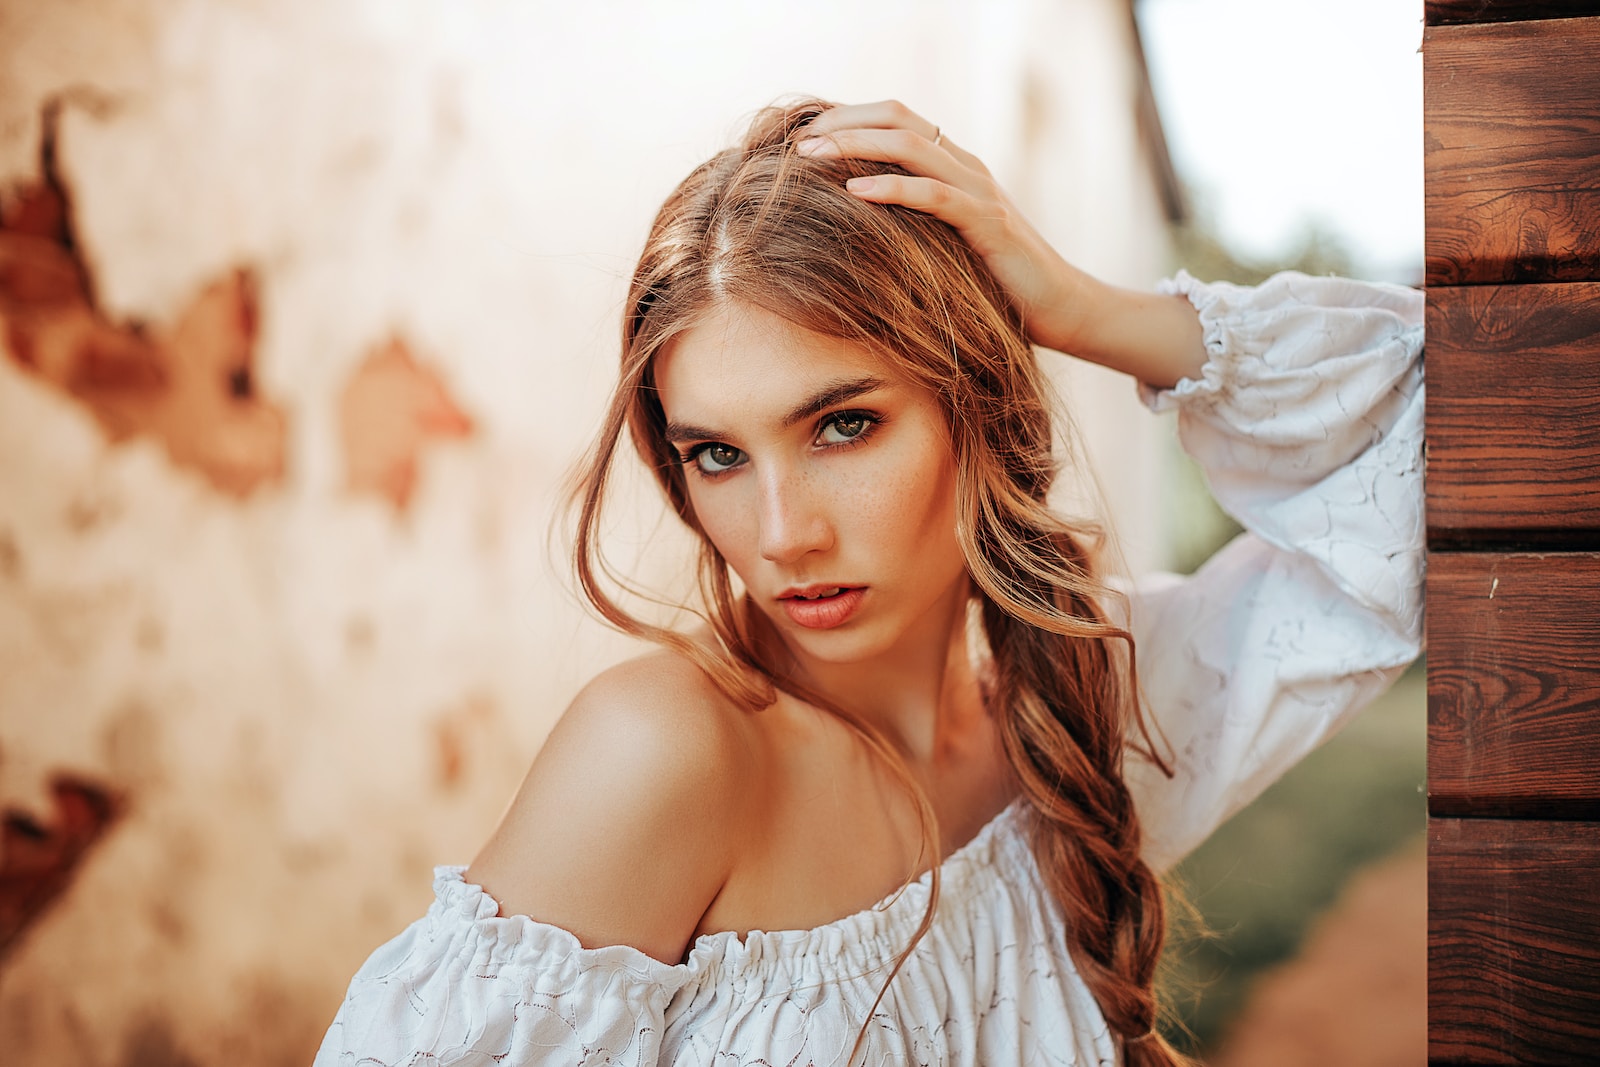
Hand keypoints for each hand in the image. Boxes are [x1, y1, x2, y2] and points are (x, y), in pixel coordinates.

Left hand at [800, 101, 1205, 388]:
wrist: (1061, 309)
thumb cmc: (997, 285)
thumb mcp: (944, 246)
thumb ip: (910, 226)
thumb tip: (851, 227)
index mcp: (954, 166)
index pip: (895, 119)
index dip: (847, 118)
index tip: (802, 137)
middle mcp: (967, 167)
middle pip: (898, 118)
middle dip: (842, 122)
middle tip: (798, 142)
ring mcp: (980, 191)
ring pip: (913, 145)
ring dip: (856, 144)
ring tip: (812, 156)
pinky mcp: (989, 223)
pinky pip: (936, 196)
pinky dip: (893, 187)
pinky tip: (856, 190)